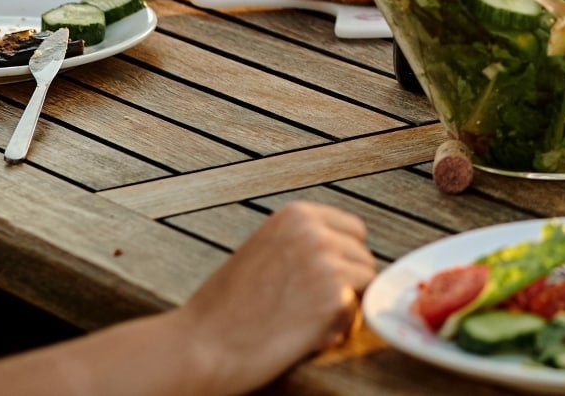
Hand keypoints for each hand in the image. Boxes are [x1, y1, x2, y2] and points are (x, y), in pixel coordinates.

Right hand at [174, 201, 376, 390]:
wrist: (199, 348)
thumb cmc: (224, 310)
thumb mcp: (263, 251)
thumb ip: (301, 245)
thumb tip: (342, 255)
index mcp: (297, 215)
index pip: (353, 230)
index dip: (343, 259)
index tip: (324, 281)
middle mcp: (316, 232)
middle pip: (363, 257)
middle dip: (347, 283)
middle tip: (311, 309)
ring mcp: (327, 263)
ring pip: (365, 284)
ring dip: (345, 306)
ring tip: (306, 322)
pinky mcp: (334, 298)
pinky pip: (357, 314)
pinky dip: (339, 329)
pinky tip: (307, 336)